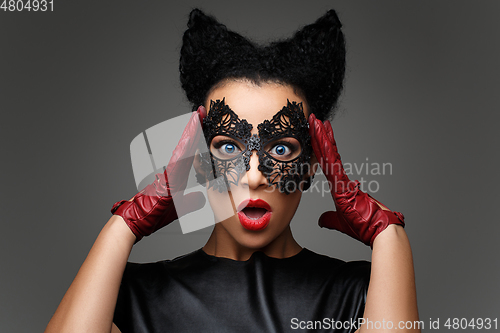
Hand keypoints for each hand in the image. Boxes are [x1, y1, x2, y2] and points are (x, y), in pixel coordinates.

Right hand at [111, 106, 206, 241]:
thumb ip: (192, 201)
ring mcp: (168, 174)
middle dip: (195, 129)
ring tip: (198, 117)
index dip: (198, 139)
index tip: (205, 125)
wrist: (136, 221)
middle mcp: (173, 171)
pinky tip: (190, 138)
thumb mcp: (179, 208)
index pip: (191, 154)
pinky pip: (177, 161)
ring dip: (191, 133)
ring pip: (182, 150)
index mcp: (178, 176)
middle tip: (202, 112)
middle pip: (187, 147)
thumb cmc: (153, 215)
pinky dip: (183, 149)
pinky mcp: (165, 179)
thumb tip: (203, 197)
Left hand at [308, 113, 404, 246]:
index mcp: (339, 186)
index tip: (316, 133)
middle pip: (327, 153)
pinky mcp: (344, 184)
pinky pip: (332, 163)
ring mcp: (343, 180)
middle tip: (314, 119)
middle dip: (320, 135)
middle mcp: (341, 180)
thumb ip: (330, 219)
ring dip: (321, 137)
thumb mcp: (341, 222)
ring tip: (316, 121)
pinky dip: (326, 150)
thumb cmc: (364, 227)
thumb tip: (321, 220)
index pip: (326, 162)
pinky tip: (321, 137)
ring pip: (329, 154)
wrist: (379, 231)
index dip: (320, 147)